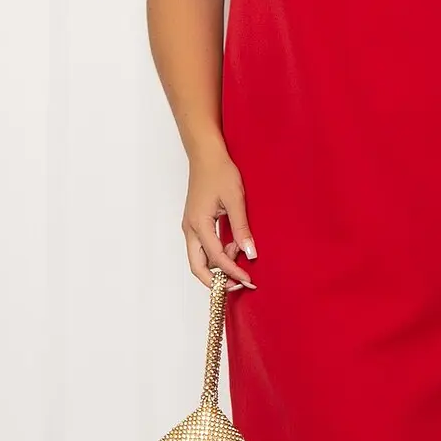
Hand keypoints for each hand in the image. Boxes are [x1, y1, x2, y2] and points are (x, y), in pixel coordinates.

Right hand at [181, 146, 257, 291]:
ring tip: (240, 256)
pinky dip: (216, 253)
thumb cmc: (220, 172)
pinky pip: (202, 247)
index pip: (216, 258)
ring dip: (218, 265)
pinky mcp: (195, 223)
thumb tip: (250, 253)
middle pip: (198, 267)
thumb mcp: (235, 199)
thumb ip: (242, 228)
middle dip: (217, 280)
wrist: (206, 155)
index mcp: (199, 224)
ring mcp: (190, 226)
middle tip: (239, 284)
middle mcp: (190, 229)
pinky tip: (233, 247)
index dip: (233, 272)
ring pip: (199, 258)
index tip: (249, 280)